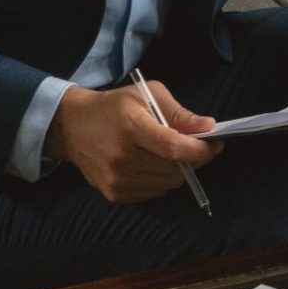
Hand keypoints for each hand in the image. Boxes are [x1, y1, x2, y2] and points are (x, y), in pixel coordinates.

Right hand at [46, 82, 220, 203]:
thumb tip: (208, 127)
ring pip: (168, 184)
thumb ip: (179, 112)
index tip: (215, 144)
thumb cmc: (114, 106)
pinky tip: (151, 164)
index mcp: (131, 128)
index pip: (175, 149)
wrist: (72, 127)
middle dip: (192, 159)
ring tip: (169, 154)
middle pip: (175, 170)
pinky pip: (153, 193)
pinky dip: (161, 180)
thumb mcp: (147, 94)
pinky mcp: (113, 194)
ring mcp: (116, 179)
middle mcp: (122, 158)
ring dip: (177, 171)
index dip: (201, 150)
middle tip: (193, 146)